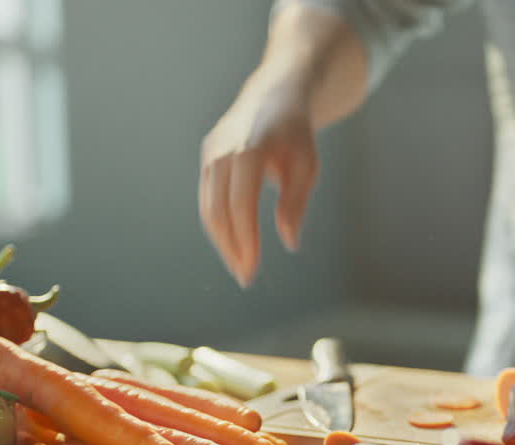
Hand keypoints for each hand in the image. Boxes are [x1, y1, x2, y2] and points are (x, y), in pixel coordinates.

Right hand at [198, 82, 318, 286]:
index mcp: (250, 149)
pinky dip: (219, 225)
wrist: (276, 96)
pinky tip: (234, 244)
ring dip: (222, 241)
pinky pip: (208, 199)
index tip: (252, 268)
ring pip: (207, 208)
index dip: (245, 239)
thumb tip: (289, 241)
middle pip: (217, 210)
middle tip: (246, 277)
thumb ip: (296, 202)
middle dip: (230, 247)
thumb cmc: (297, 136)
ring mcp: (211, 154)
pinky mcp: (207, 159)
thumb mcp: (307, 167)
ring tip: (241, 265)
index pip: (241, 203)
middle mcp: (223, 150)